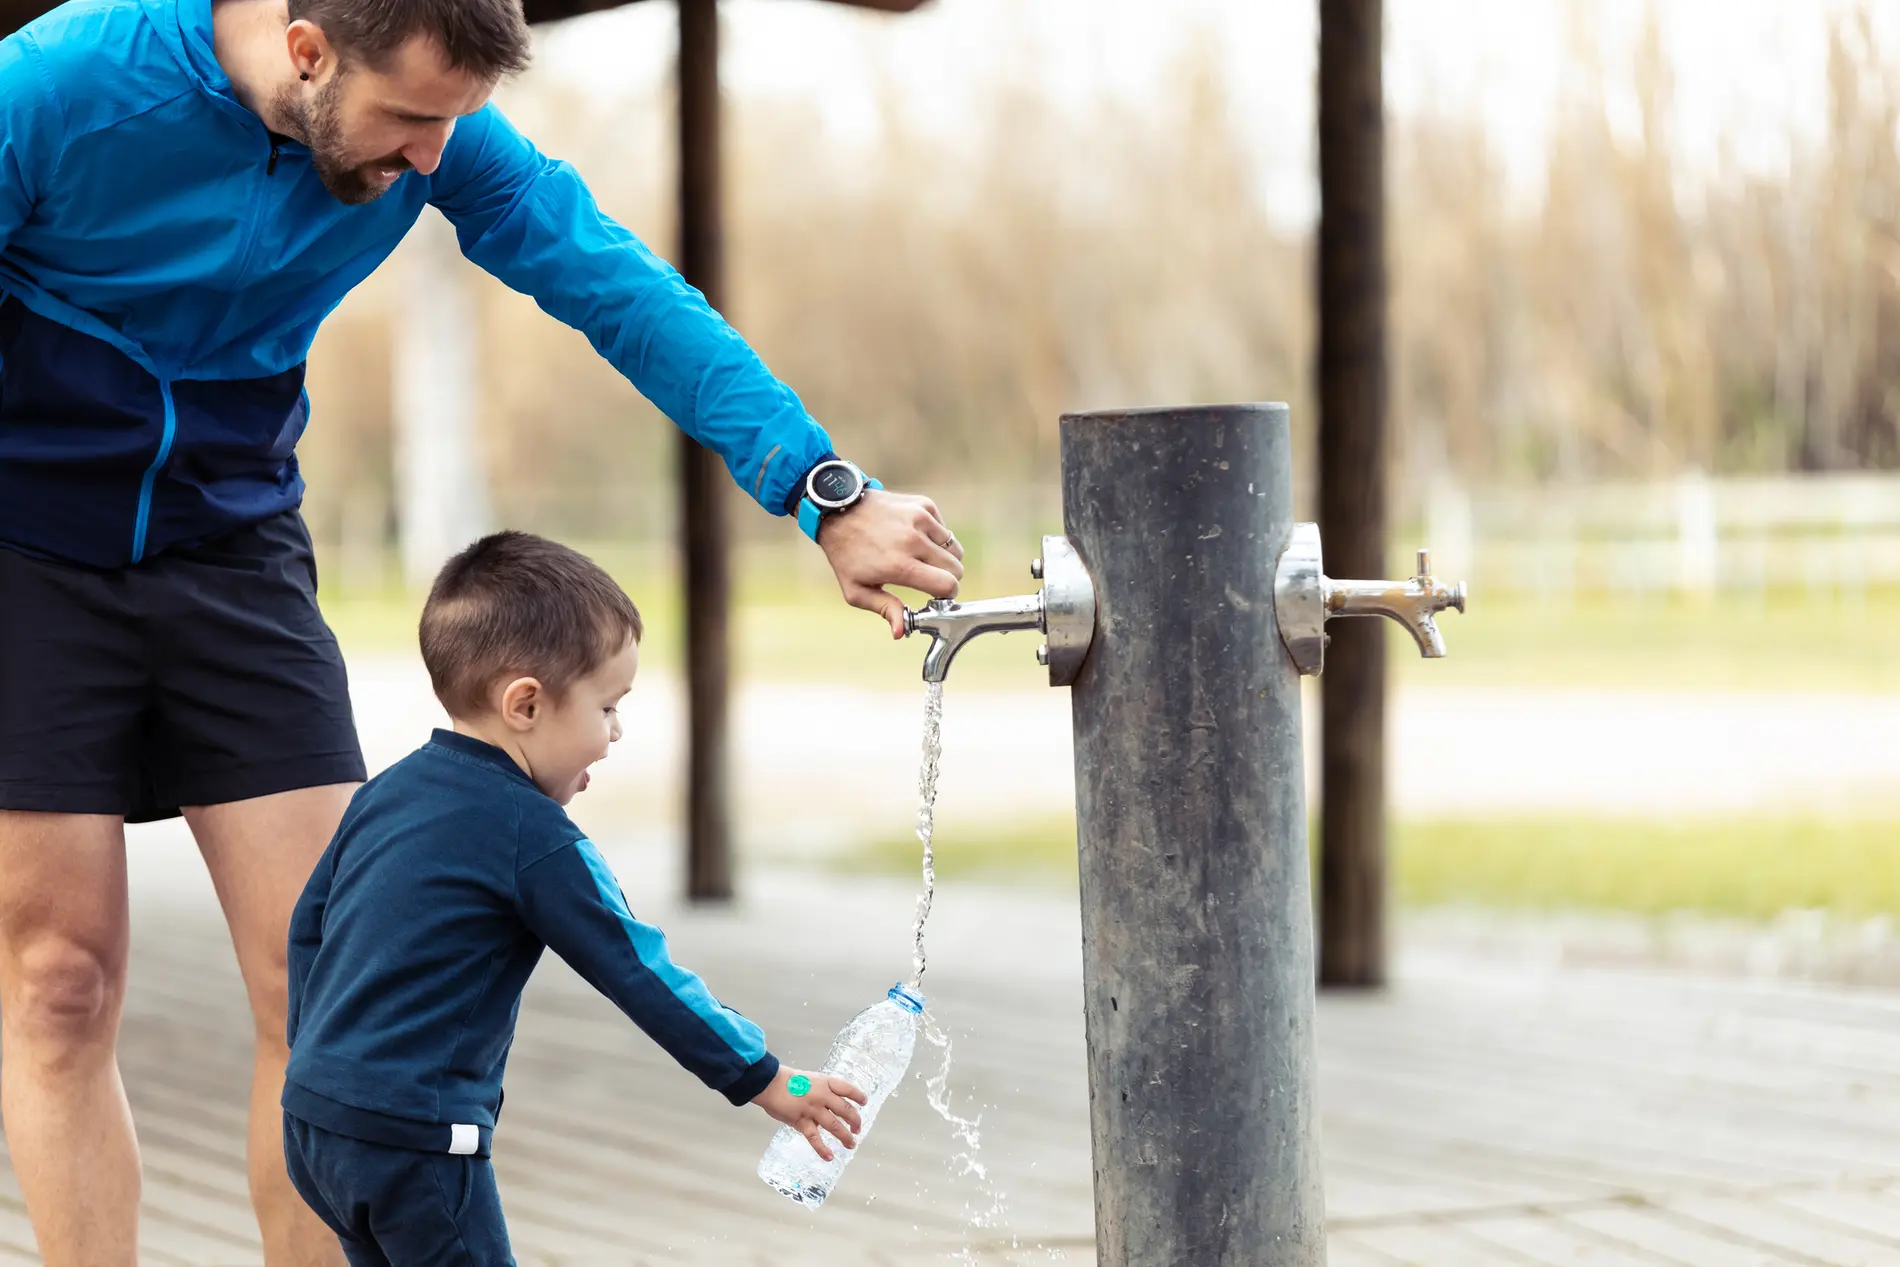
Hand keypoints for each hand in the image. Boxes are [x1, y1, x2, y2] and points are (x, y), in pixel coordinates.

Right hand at [753, 1067, 868, 1162]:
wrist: (770, 1083)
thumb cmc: (788, 1080)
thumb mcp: (810, 1079)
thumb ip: (821, 1090)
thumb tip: (829, 1104)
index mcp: (825, 1082)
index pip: (848, 1089)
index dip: (858, 1095)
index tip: (864, 1102)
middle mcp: (823, 1096)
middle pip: (845, 1110)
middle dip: (855, 1121)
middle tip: (858, 1129)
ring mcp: (813, 1110)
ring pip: (834, 1126)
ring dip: (845, 1137)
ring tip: (851, 1145)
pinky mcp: (802, 1122)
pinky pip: (815, 1138)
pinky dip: (822, 1149)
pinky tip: (829, 1157)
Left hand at [818, 490, 965, 638]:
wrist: (839, 511)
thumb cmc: (846, 554)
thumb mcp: (856, 590)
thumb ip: (884, 609)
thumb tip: (902, 632)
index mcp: (899, 565)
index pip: (947, 585)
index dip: (947, 595)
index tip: (936, 595)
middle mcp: (913, 540)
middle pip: (956, 568)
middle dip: (948, 578)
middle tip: (930, 579)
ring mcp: (919, 519)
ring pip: (954, 548)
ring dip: (944, 557)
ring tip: (923, 559)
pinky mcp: (922, 505)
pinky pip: (944, 529)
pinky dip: (936, 537)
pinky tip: (917, 538)